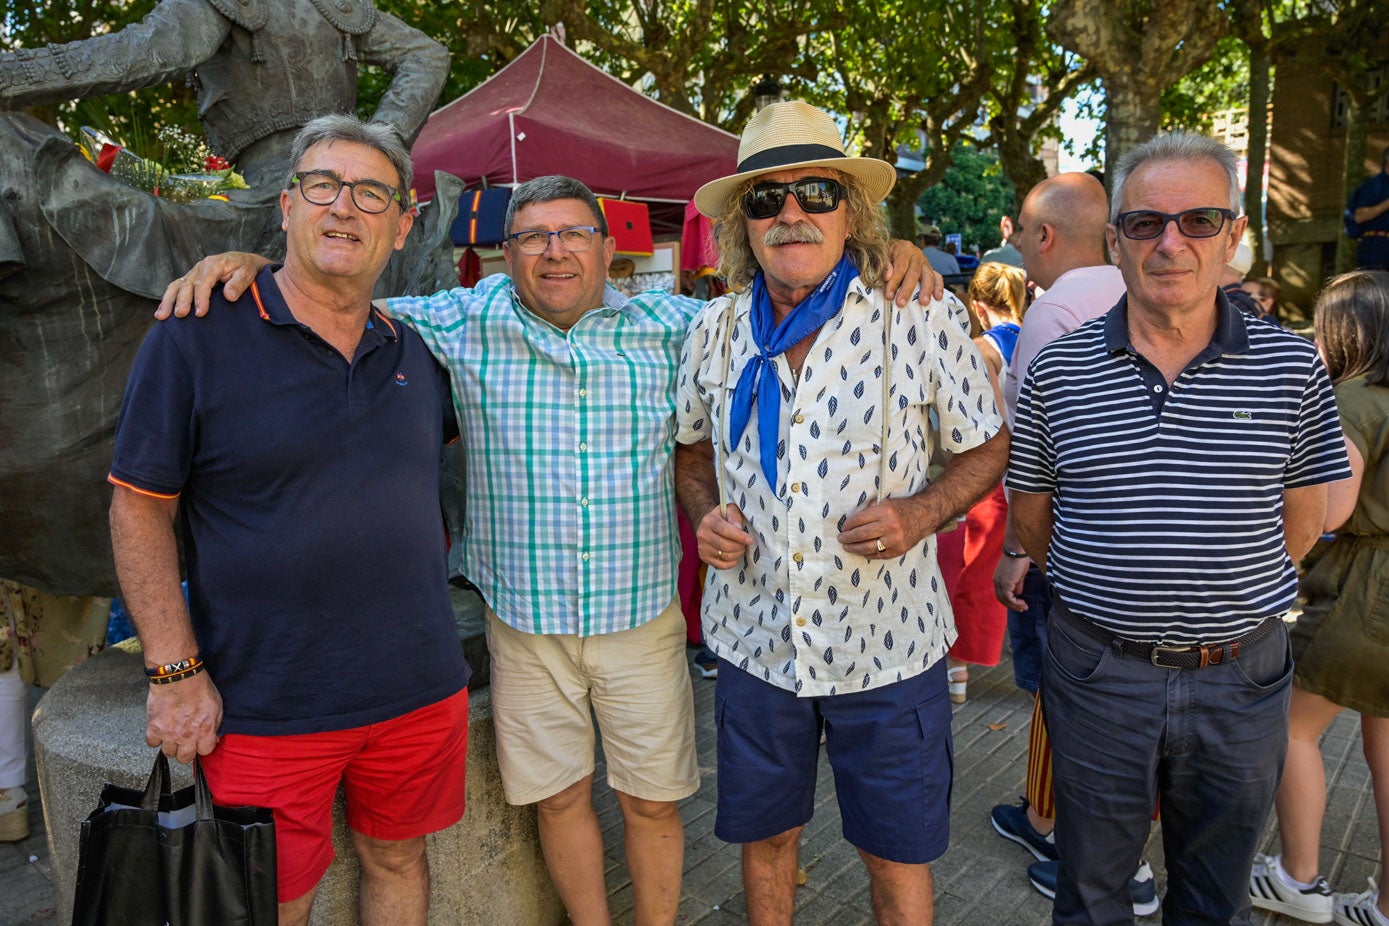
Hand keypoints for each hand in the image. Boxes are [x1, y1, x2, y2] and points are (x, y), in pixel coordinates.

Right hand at [145, 671, 222, 763]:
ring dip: (171, 745)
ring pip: (168, 753)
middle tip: (185, 742)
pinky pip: (152, 743)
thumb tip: (214, 737)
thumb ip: (215, 724)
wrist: (177, 676)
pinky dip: (155, 739)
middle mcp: (187, 736)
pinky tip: (160, 731)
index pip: (205, 752)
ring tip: (172, 735)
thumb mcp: (217, 705)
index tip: (200, 742)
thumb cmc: (199, 687)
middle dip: (186, 752)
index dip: (203, 747)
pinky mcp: (154, 728)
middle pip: (185, 758)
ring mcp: (169, 734)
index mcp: (204, 730)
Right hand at [155, 252, 271, 318]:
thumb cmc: (245, 268)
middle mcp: (200, 267)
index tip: (201, 313)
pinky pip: (176, 288)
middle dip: (182, 300)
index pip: (203, 282)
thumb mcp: (247, 273)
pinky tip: (162, 312)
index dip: (201, 298)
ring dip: (168, 301)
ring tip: (162, 316)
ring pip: (177, 285)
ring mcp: (194, 273)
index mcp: (213, 264)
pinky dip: (168, 299)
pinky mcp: (191, 279)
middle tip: (181, 315)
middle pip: (187, 284)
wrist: (243, 262)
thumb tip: (229, 296)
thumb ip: (239, 283)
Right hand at [696, 503, 753, 568]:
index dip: (739, 536)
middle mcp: (702, 534)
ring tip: (740, 549)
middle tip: (745, 545)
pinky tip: (734, 559)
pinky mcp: (703, 557)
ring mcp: (702, 547)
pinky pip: (720, 565)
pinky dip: (730, 564)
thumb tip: (738, 529)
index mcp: (709, 521)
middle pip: (725, 545)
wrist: (706, 525)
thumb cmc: (722, 517)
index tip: (750, 540)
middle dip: (739, 547)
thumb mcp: (729, 510)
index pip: (724, 530)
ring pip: (724, 556)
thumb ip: (735, 517)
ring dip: (737, 554)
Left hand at [838, 498, 923, 558]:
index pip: (860, 519)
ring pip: (868, 547)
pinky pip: (879, 555)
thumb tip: (851, 520)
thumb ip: (870, 509)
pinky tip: (861, 552)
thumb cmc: (901, 508)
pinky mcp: (899, 550)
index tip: (843, 527)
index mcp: (885, 511)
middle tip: (841, 539)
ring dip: (854, 548)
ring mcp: (895, 540)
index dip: (848, 525)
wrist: (924, 516)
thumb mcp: (886, 503)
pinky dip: (868, 554)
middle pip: (862, 534)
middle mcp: (890, 526)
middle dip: (848, 538)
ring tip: (847, 547)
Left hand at [883, 240, 944, 306]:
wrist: (895, 248)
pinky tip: (938, 298)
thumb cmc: (887, 255)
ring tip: (923, 302)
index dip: (894, 282)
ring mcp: (925, 262)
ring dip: (926, 290)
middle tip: (901, 303)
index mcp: (904, 248)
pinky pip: (937, 277)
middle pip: (914, 272)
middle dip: (907, 289)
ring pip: (928, 275)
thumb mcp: (882, 255)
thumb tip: (887, 276)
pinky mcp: (930, 269)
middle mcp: (917, 254)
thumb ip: (884, 265)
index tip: (889, 295)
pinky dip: (938, 287)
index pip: (900, 267)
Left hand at [993, 553, 1029, 609]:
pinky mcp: (1005, 584)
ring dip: (1015, 606)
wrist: (1016, 551)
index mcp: (998, 579)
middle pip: (1001, 599)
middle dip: (1012, 605)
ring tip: (1024, 607)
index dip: (1009, 600)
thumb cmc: (1019, 559)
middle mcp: (996, 582)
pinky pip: (1009, 598)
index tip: (1019, 603)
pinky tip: (1023, 603)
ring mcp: (999, 583)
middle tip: (1022, 609)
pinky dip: (1016, 603)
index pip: (1001, 593)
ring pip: (1005, 600)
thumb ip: (1018, 584)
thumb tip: (1019, 593)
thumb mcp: (1019, 574)